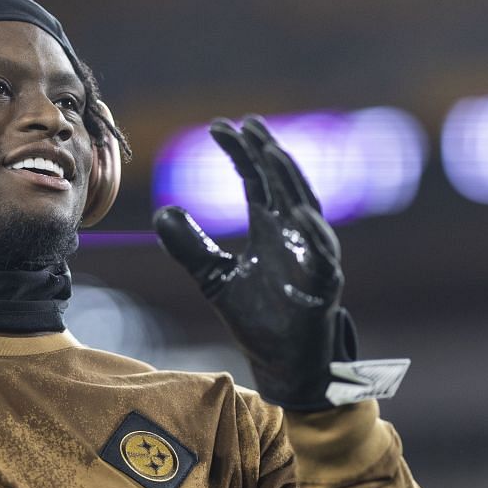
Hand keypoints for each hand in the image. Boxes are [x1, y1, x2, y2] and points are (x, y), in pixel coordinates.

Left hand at [154, 115, 359, 409]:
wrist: (282, 363)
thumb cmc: (259, 318)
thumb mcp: (214, 278)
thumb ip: (190, 246)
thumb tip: (162, 211)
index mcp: (270, 229)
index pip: (256, 180)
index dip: (241, 153)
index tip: (219, 127)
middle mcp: (294, 235)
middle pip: (282, 183)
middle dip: (266, 152)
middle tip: (247, 124)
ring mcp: (313, 256)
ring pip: (306, 208)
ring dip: (290, 180)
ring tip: (270, 153)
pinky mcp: (325, 284)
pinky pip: (322, 254)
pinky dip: (313, 233)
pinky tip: (297, 212)